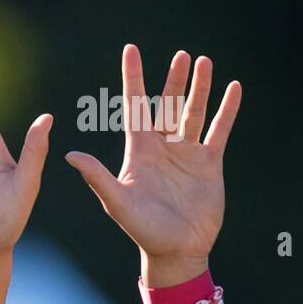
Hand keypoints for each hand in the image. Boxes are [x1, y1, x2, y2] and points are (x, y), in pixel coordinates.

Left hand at [65, 45, 240, 278]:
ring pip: (193, 113)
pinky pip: (218, 131)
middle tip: (180, 56)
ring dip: (199, 89)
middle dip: (173, 81)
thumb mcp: (117, 202)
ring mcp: (186, 155)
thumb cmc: (143, 230)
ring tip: (204, 62)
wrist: (176, 252)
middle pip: (167, 106)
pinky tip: (233, 88)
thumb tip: (69, 154)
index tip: (131, 51)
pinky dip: (226, 110)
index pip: (135, 108)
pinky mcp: (208, 164)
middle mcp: (162, 149)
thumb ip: (97, 177)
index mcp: (139, 153)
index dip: (133, 79)